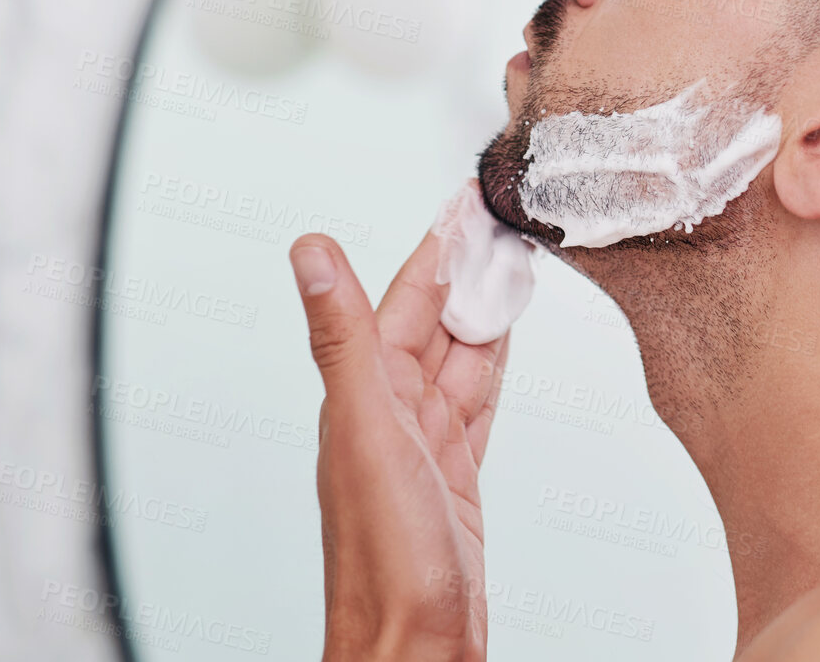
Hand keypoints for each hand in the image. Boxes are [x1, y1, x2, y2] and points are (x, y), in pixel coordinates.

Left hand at [289, 196, 510, 661]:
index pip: (405, 297)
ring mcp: (424, 445)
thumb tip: (308, 251)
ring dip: (483, 308)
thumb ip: (342, 338)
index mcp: (364, 394)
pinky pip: (476, 401)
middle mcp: (390, 413)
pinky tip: (502, 342)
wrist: (412, 650)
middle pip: (434, 318)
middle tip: (499, 216)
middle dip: (466, 265)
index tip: (463, 202)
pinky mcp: (455, 476)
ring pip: (459, 355)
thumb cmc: (385, 563)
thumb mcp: (367, 430)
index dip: (438, 246)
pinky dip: (493, 363)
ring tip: (511, 263)